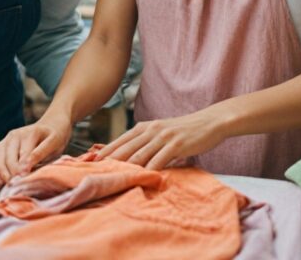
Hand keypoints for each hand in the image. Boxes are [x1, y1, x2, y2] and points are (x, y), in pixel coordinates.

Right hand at [0, 112, 72, 191]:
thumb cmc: (53, 137)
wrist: (51, 126)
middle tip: (13, 187)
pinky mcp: (1, 147)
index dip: (21, 171)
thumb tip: (24, 168)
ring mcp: (6, 141)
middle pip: (6, 159)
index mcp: (29, 134)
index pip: (22, 156)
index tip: (22, 182)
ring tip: (2, 187)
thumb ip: (39, 154)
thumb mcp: (53, 144)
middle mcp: (14, 135)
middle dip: (8, 175)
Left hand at [95, 110, 220, 169]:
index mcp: (145, 127)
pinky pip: (159, 159)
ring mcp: (163, 136)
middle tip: (95, 172)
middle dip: (109, 161)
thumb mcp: (161, 132)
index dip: (105, 151)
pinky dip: (150, 169)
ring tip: (113, 178)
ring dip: (126, 167)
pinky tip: (142, 178)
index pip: (120, 140)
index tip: (91, 161)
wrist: (209, 122)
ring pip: (139, 154)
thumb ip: (146, 142)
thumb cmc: (184, 130)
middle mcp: (151, 130)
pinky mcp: (176, 144)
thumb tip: (131, 158)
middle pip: (125, 148)